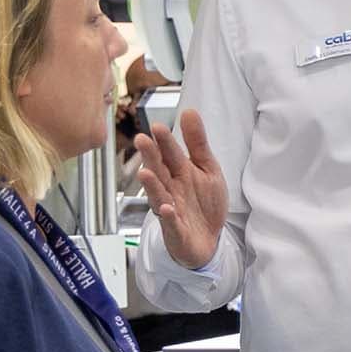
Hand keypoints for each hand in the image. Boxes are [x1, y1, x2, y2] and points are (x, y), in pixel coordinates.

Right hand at [134, 109, 229, 269]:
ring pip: (159, 196)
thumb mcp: (207, 168)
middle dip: (151, 157)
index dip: (164, 141)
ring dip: (152, 185)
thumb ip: (197, 143)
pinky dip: (169, 217)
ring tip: (145, 173)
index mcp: (178, 172)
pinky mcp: (176, 230)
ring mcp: (171, 209)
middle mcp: (170, 189)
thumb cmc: (203, 203)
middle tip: (142, 140)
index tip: (157, 126)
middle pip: (159, 171)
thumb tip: (189, 111)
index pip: (170, 154)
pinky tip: (167, 208)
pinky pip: (171, 224)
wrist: (208, 239)